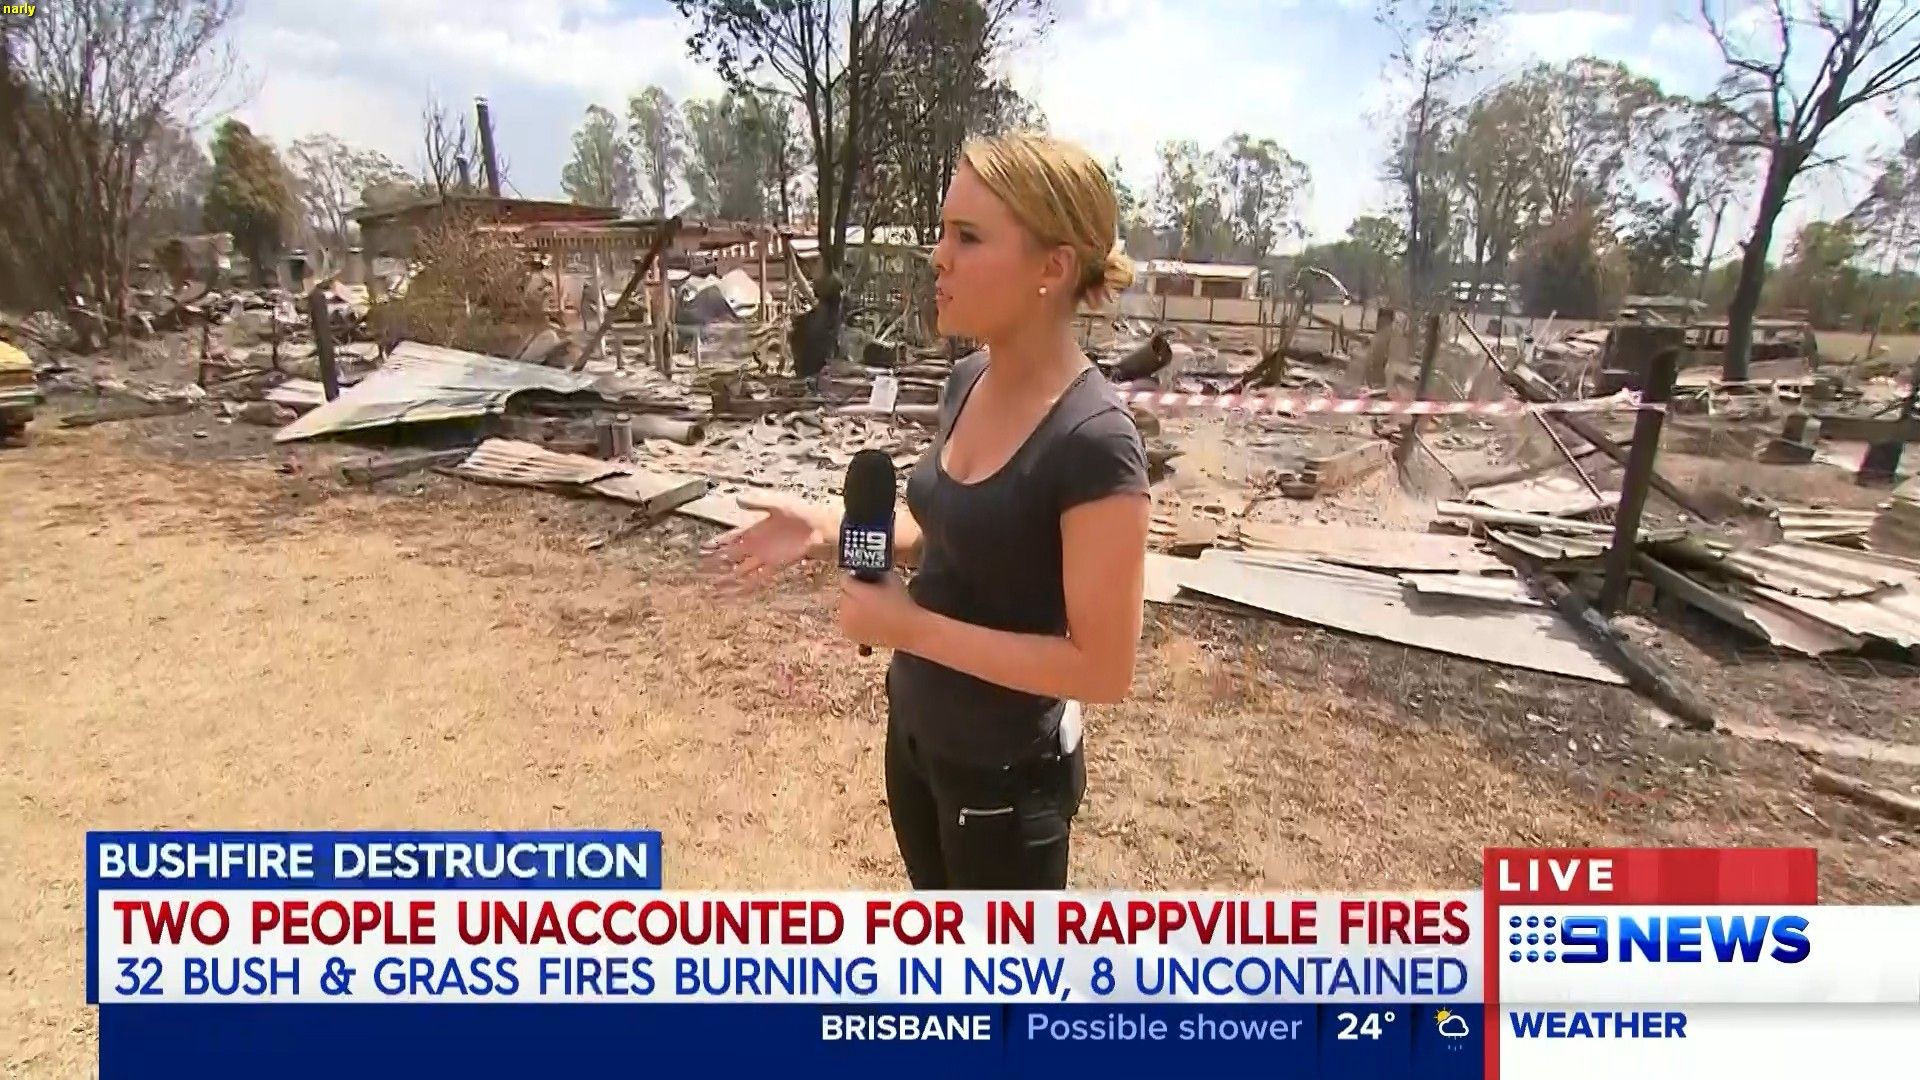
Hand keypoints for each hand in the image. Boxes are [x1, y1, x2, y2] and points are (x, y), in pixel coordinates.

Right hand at [702, 492, 834, 588]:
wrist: (819, 527)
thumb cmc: (800, 512)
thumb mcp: (777, 504)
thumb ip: (757, 503)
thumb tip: (737, 499)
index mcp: (755, 529)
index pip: (731, 537)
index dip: (719, 543)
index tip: (704, 548)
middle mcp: (757, 544)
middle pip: (733, 555)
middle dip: (717, 562)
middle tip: (701, 570)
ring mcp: (765, 556)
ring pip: (741, 569)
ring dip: (728, 577)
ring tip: (714, 586)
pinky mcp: (775, 565)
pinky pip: (758, 577)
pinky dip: (747, 585)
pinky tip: (737, 593)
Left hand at [839, 572, 921, 650]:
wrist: (908, 629)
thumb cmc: (902, 603)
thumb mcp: (891, 579)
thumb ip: (876, 573)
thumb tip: (868, 570)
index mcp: (859, 593)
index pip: (845, 580)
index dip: (853, 579)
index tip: (859, 579)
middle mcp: (850, 609)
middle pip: (844, 594)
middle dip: (853, 593)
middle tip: (865, 594)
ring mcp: (848, 623)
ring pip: (844, 609)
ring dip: (852, 606)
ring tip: (867, 608)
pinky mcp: (850, 633)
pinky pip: (847, 622)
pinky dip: (853, 620)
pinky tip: (867, 618)